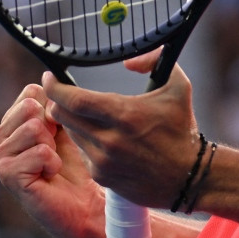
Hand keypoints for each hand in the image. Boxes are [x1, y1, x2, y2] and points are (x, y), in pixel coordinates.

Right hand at [0, 83, 106, 237]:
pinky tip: (50, 175)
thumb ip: (53, 105)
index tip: (58, 131)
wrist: (86, 204)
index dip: (54, 109)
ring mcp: (0, 158)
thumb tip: (46, 80)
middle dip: (54, 127)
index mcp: (11, 124)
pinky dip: (53, 162)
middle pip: (30, 107)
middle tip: (55, 150)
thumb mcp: (66, 128)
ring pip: (33, 128)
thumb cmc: (78, 166)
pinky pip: (39, 151)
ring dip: (54, 146)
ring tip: (53, 164)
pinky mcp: (8, 176)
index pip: (30, 93)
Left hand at [42, 52, 200, 208]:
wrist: (190, 177)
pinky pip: (83, 153)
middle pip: (64, 116)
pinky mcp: (103, 177)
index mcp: (125, 115)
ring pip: (71, 134)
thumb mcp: (178, 88)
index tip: (48, 78)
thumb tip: (129, 60)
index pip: (74, 99)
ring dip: (72, 122)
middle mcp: (110, 139)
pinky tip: (99, 137)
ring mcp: (104, 161)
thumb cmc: (183, 130)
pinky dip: (86, 142)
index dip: (55, 87)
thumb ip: (155, 62)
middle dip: (58, 102)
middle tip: (61, 94)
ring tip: (81, 114)